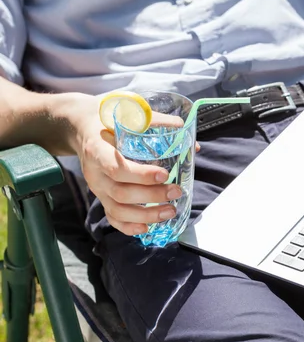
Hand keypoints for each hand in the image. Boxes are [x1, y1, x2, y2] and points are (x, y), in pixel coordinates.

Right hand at [57, 92, 196, 235]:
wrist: (80, 126)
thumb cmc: (107, 119)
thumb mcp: (125, 113)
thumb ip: (155, 121)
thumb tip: (185, 131)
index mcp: (98, 149)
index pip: (116, 168)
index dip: (141, 175)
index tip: (164, 174)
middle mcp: (94, 172)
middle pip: (121, 192)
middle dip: (151, 196)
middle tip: (176, 191)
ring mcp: (96, 188)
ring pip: (117, 209)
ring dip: (145, 215)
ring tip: (170, 212)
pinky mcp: (100, 197)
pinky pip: (112, 217)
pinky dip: (128, 226)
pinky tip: (147, 228)